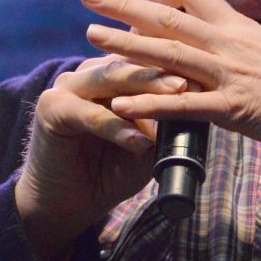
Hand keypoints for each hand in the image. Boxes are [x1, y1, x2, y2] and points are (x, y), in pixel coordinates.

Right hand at [15, 54, 187, 260]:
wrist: (66, 204)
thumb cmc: (109, 173)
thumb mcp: (147, 145)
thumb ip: (165, 123)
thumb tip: (199, 105)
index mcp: (111, 73)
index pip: (144, 56)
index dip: (175, 61)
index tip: (209, 69)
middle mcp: (88, 73)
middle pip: (130, 62)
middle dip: (164, 68)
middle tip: (195, 78)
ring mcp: (67, 87)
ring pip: (110, 79)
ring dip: (145, 87)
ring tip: (176, 96)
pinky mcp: (51, 108)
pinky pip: (90, 114)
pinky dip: (117, 128)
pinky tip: (139, 141)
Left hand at [81, 0, 260, 167]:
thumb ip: (243, 49)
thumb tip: (225, 48)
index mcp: (239, 27)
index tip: (139, 0)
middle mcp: (229, 44)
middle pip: (166, 14)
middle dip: (122, 4)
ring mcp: (230, 75)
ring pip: (166, 53)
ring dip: (124, 45)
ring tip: (91, 38)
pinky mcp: (234, 109)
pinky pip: (182, 104)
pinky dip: (148, 103)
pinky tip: (121, 105)